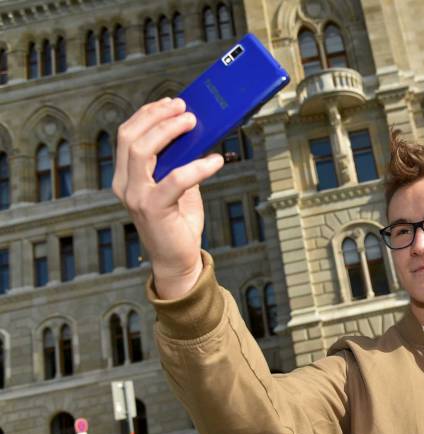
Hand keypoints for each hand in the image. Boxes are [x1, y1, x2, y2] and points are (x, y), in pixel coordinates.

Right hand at [113, 97, 223, 298]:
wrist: (178, 259)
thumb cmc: (178, 221)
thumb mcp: (178, 185)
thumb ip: (179, 161)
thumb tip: (197, 133)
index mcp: (126, 175)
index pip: (127, 134)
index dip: (148, 113)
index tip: (172, 102)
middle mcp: (124, 184)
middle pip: (130, 137)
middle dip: (157, 116)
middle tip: (185, 108)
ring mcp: (135, 196)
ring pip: (142, 150)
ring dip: (169, 131)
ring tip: (193, 123)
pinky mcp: (152, 209)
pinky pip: (175, 179)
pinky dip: (198, 166)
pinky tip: (216, 161)